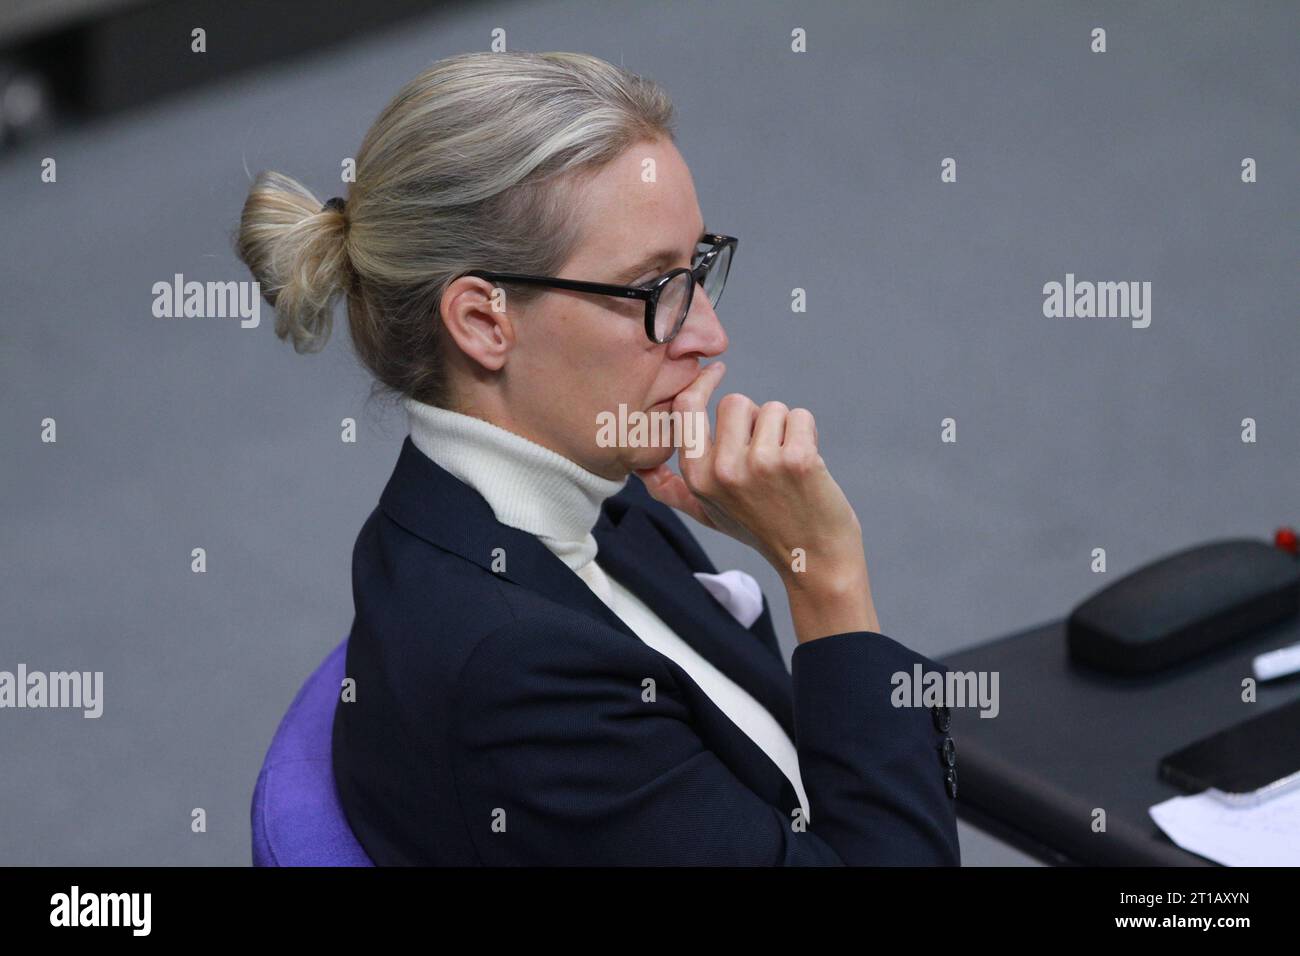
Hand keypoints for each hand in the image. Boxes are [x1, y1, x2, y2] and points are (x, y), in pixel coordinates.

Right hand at [634, 362, 865, 588]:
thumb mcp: (709, 514)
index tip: (716, 371)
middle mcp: (723, 470)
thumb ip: (673, 490)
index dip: (701, 383)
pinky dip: (809, 436)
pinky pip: (801, 417)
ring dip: (785, 430)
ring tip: (787, 469)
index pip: (687, 409)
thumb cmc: (762, 531)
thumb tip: (642, 471)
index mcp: (697, 477)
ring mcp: (760, 465)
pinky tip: (808, 468)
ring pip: (772, 408)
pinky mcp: (798, 460)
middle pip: (736, 402)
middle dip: (755, 421)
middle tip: (766, 460)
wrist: (812, 561)